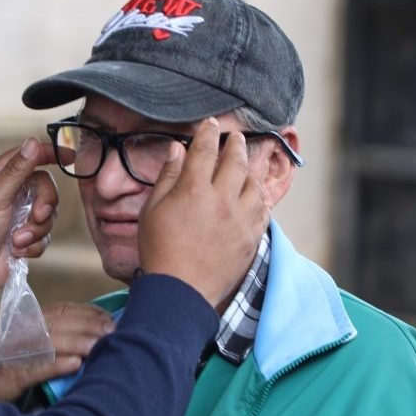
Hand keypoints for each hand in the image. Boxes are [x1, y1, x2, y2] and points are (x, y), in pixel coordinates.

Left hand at [0, 138, 58, 294]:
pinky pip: (44, 236)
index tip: (70, 157)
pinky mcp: (24, 238)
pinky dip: (33, 245)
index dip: (49, 154)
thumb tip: (32, 141)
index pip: (28, 156)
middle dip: (44, 205)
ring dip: (35, 230)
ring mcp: (18, 216)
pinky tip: (16, 251)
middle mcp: (10, 194)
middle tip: (36, 217)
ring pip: (47, 215)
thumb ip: (16, 170)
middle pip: (45, 187)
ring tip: (16, 241)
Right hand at [0, 302, 114, 401]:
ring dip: (77, 343)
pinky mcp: (8, 374)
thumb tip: (91, 336)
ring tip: (100, 346)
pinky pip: (34, 367)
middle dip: (89, 325)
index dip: (88, 312)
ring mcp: (12, 352)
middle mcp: (19, 332)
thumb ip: (51, 336)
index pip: (62, 310)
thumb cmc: (3, 366)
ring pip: (49, 341)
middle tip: (113, 332)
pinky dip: (56, 364)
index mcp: (25, 321)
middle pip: (59, 322)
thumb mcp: (25, 344)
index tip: (110, 319)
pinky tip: (75, 364)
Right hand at [138, 118, 268, 309]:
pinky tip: (255, 195)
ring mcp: (241, 219)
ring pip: (254, 183)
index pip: (205, 149)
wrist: (180, 292)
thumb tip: (177, 150)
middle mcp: (222, 199)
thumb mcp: (152, 211)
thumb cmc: (160, 251)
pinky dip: (260, 197)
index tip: (211, 124)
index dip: (208, 133)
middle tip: (235, 137)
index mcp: (194, 189)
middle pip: (236, 160)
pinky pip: (263, 209)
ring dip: (251, 169)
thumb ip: (167, 177)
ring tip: (247, 165)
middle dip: (236, 144)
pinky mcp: (252, 237)